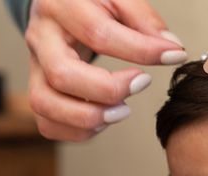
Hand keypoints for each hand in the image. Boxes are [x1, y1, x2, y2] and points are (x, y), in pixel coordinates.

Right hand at [24, 0, 187, 140]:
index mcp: (60, 6)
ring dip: (89, 117)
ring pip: (45, 104)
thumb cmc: (91, 4)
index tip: (172, 56)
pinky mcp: (37, 90)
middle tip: (141, 84)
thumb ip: (145, 20)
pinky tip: (104, 118)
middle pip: (62, 76)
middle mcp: (40, 38)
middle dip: (108, 90)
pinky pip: (47, 124)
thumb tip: (172, 51)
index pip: (98, 33)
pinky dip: (78, 131)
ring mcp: (35, 68)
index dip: (140, 50)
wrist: (59, 7)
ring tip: (121, 111)